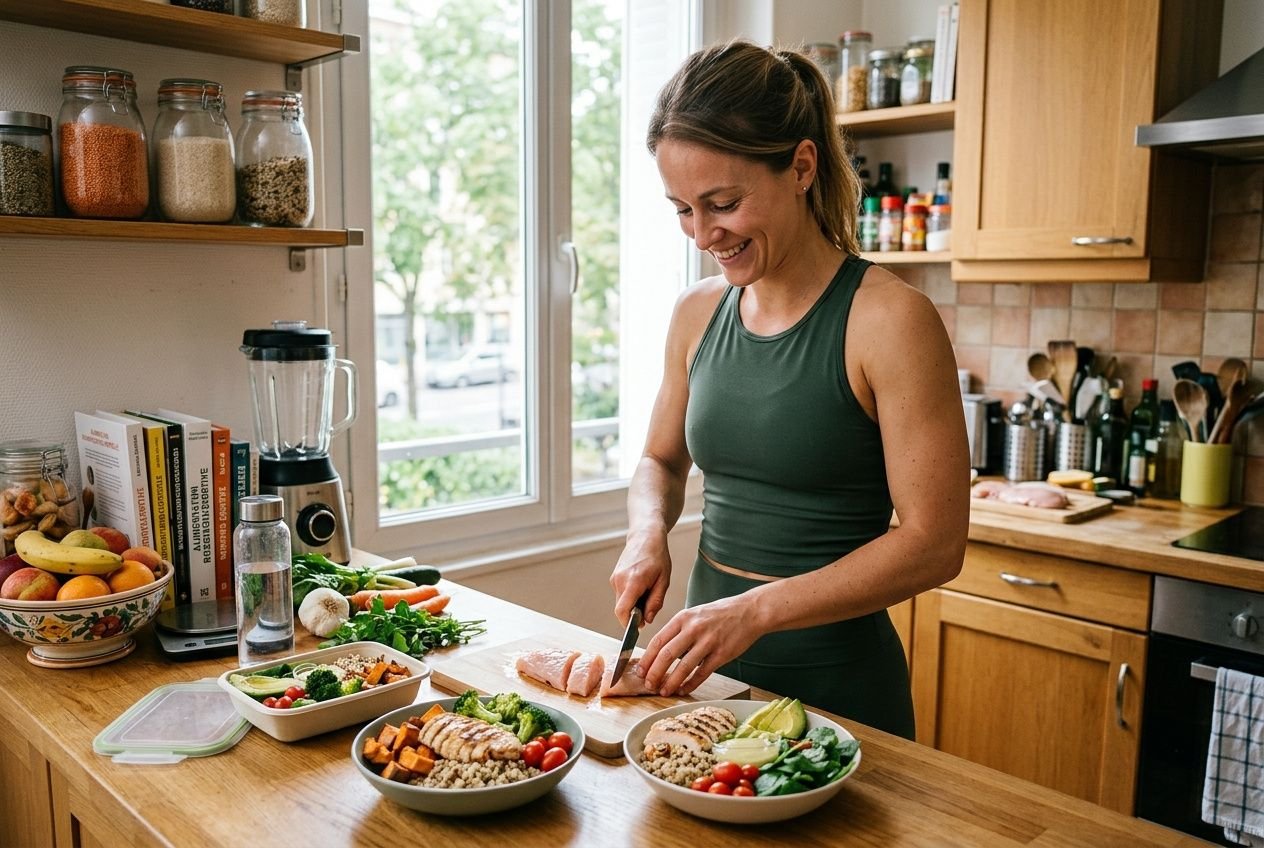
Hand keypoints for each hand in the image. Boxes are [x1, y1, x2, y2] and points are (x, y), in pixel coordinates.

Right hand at [610, 528, 671, 626]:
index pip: (622, 611)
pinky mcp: (614, 577)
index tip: (638, 628)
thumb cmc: (657, 556)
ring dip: (632, 605)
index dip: (627, 624)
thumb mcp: (664, 581)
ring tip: (647, 593)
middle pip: (621, 609)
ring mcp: (615, 578)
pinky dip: (630, 597)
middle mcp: (620, 581)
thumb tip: (648, 620)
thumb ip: (655, 602)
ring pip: (621, 602)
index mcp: (633, 581)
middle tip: (649, 609)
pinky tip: (641, 587)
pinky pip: (621, 594)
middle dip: (633, 615)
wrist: (645, 536)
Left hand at [637, 594, 760, 696]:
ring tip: (664, 692)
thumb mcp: (695, 614)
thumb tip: (661, 651)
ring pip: (684, 666)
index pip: (658, 640)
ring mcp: (708, 642)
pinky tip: (684, 690)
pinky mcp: (722, 654)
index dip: (647, 658)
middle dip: (654, 673)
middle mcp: (694, 629)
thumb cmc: (721, 613)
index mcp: (683, 618)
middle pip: (667, 655)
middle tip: (648, 685)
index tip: (640, 671)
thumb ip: (678, 630)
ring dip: (671, 682)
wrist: (750, 611)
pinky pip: (702, 673)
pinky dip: (691, 684)